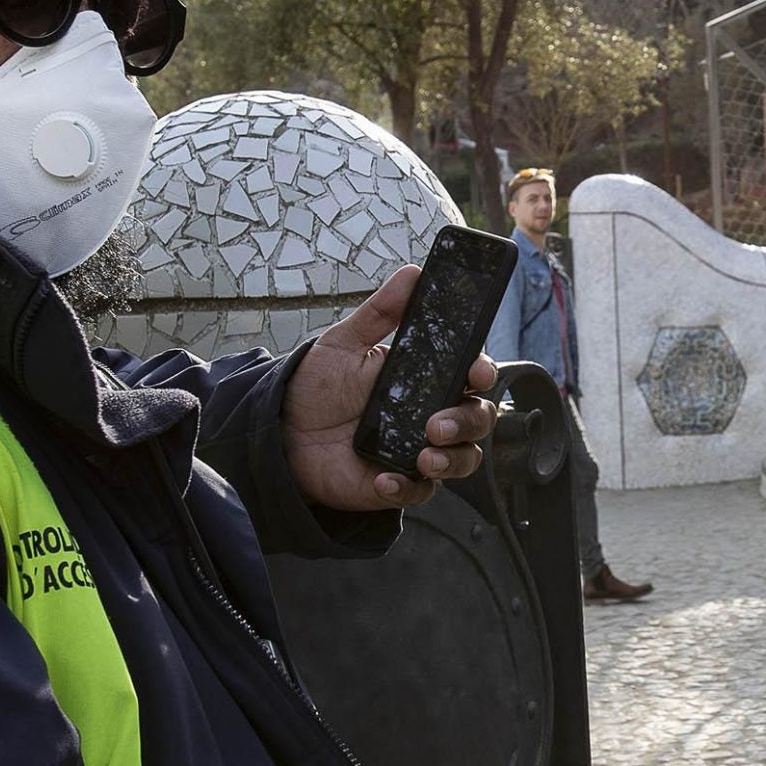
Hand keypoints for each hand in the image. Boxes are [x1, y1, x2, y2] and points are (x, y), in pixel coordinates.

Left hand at [284, 265, 498, 510]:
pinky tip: (387, 478)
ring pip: (464, 459)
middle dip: (468, 421)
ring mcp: (418, 450)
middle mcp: (431, 413)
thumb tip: (413, 273)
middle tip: (437, 423)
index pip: (471, 374)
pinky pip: (421, 492)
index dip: (483, 372)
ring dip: (452, 459)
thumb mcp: (345, 342)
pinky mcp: (399, 482)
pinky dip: (409, 487)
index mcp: (427, 377)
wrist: (281, 432)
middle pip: (478, 418)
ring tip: (424, 456)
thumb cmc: (318, 386)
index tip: (477, 372)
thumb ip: (381, 312)